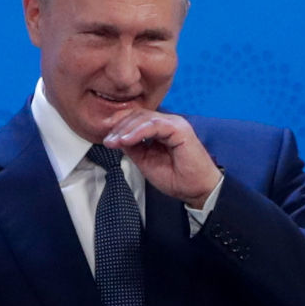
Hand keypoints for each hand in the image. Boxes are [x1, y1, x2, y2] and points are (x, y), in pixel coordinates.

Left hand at [102, 110, 221, 204]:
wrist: (198, 190)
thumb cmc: (178, 178)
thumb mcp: (146, 162)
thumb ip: (134, 148)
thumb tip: (117, 139)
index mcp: (162, 129)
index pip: (136, 119)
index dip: (120, 127)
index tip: (107, 140)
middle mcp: (169, 123)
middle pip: (138, 115)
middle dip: (119, 127)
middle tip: (108, 141)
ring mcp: (176, 124)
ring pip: (144, 117)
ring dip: (126, 129)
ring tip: (114, 141)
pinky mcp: (180, 129)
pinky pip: (154, 125)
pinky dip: (138, 132)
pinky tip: (126, 140)